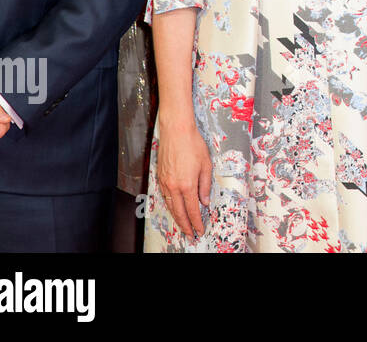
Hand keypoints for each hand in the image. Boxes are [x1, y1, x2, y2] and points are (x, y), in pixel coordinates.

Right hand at [156, 117, 212, 238]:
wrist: (176, 131)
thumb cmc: (193, 144)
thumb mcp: (206, 165)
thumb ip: (205, 186)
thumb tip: (205, 201)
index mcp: (187, 185)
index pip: (192, 210)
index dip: (196, 222)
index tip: (200, 230)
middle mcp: (174, 186)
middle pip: (179, 212)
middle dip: (185, 225)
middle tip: (190, 235)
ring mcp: (165, 182)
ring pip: (170, 206)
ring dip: (177, 218)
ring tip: (183, 226)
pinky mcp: (160, 177)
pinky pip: (165, 196)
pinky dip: (170, 205)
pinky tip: (174, 208)